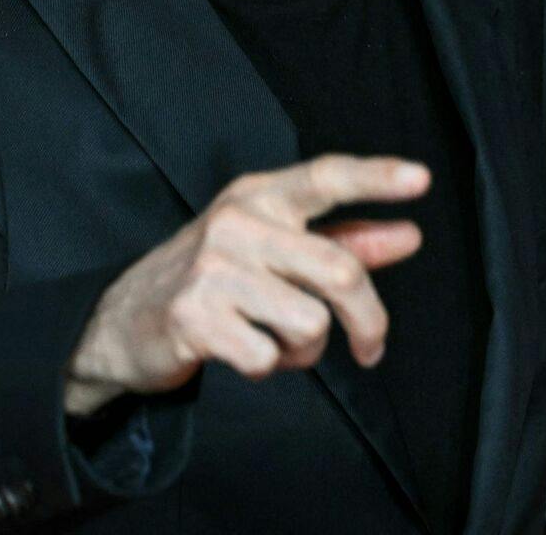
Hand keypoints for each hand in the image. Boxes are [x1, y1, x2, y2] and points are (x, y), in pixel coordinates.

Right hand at [62, 153, 429, 416]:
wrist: (123, 320)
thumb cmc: (214, 277)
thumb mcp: (273, 247)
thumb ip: (343, 241)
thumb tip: (409, 235)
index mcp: (259, 195)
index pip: (325, 177)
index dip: (375, 178)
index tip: (421, 179)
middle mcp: (237, 222)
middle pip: (339, 272)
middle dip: (369, 322)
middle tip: (370, 348)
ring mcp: (212, 268)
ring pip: (309, 323)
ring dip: (306, 349)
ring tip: (277, 340)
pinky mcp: (194, 316)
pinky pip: (268, 357)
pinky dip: (268, 367)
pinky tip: (243, 351)